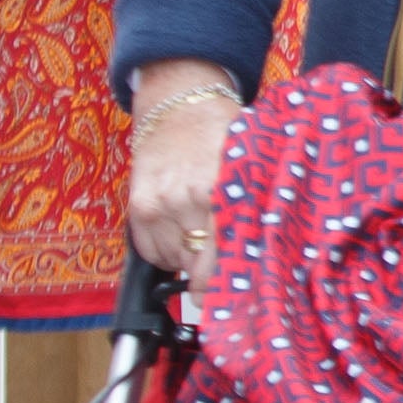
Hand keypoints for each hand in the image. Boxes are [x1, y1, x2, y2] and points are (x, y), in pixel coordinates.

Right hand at [127, 64, 245, 278]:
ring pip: (174, 262)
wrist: (179, 104)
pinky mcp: (137, 206)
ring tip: (201, 231)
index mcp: (221, 191)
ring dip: (188, 258)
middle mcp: (187, 200)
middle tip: (222, 262)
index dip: (228, 287)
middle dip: (210, 272)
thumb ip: (252, 210)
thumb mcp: (248, 166)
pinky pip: (150, 252)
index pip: (221, 262)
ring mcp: (158, 204)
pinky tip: (179, 228)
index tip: (235, 298)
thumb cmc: (223, 135)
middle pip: (198, 267)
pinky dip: (165, 251)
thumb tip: (264, 261)